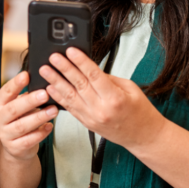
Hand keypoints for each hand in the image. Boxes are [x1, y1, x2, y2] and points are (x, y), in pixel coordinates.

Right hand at [0, 71, 58, 160]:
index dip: (15, 84)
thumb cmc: (20, 119)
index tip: (26, 75)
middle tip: (45, 94)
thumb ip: (26, 95)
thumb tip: (43, 82)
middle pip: (13, 109)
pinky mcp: (14, 148)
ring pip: (22, 126)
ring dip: (39, 117)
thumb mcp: (19, 105)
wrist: (16, 146)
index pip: (5, 92)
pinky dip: (41, 133)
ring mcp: (5, 135)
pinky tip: (50, 126)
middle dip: (30, 101)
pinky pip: (29, 140)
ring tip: (53, 110)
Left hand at [39, 46, 165, 149]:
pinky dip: (59, 97)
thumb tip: (90, 70)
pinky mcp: (87, 123)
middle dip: (64, 69)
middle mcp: (101, 109)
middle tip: (53, 57)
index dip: (80, 61)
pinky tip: (50, 88)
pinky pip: (70, 108)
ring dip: (56, 82)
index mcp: (114, 98)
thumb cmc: (140, 111)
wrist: (142, 136)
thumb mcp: (130, 88)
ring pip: (70, 97)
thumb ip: (109, 79)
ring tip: (45, 71)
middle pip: (78, 84)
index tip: (70, 51)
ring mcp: (92, 118)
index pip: (93, 75)